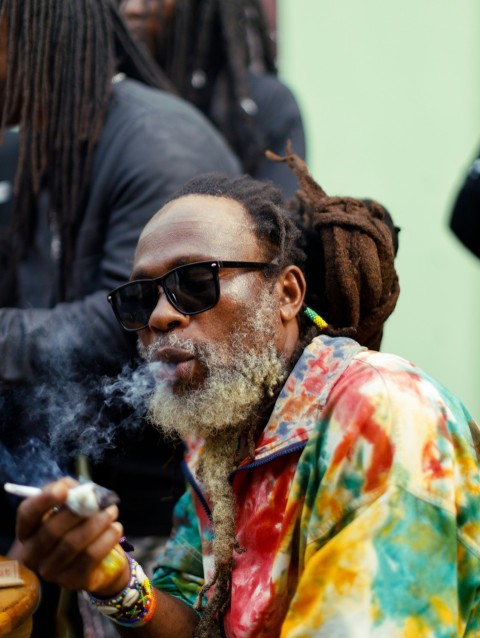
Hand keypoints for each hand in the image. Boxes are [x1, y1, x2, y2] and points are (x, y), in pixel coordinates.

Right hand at [16, 477, 126, 591]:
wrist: (98, 557)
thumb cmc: (78, 524)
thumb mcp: (70, 505)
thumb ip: (70, 493)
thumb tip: (78, 489)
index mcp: (27, 531)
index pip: (27, 514)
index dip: (44, 500)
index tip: (64, 489)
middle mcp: (32, 553)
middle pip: (52, 530)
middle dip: (78, 512)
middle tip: (99, 501)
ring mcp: (49, 571)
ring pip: (72, 544)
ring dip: (96, 524)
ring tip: (112, 511)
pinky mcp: (71, 581)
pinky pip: (89, 558)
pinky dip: (106, 540)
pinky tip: (116, 528)